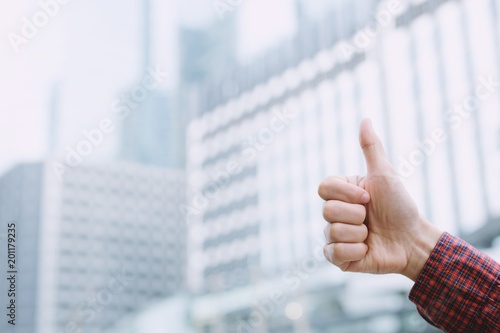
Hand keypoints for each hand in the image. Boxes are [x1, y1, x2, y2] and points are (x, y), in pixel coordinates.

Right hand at [318, 119, 441, 280]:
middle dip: (357, 215)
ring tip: (371, 235)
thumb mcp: (385, 174)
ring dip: (359, 233)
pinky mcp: (338, 257)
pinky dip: (355, 251)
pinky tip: (366, 249)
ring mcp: (334, 235)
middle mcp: (334, 213)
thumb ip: (371, 148)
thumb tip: (365, 119)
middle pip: (327, 210)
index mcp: (340, 193)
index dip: (347, 193)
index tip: (368, 197)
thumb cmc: (399, 206)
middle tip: (371, 218)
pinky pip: (333, 252)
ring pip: (332, 231)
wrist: (413, 240)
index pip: (324, 187)